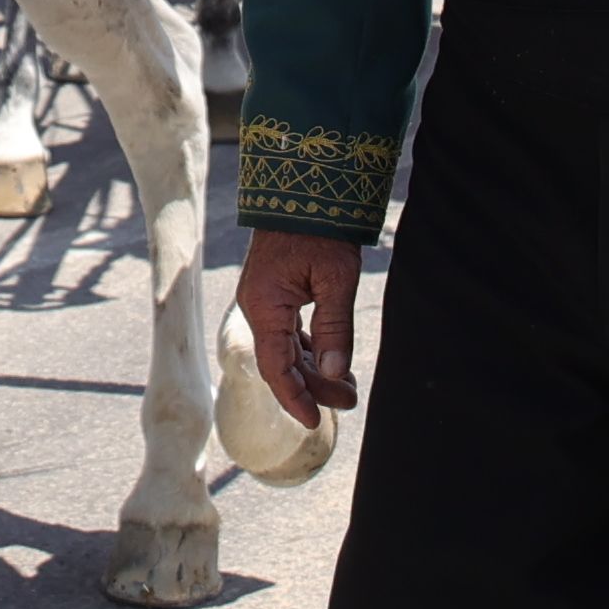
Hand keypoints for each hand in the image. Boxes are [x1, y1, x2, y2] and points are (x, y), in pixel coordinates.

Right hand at [236, 228, 366, 424]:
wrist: (303, 186)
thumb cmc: (320, 228)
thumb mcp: (336, 278)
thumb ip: (335, 328)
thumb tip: (335, 374)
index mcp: (265, 306)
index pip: (276, 367)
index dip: (295, 398)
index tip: (314, 422)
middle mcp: (258, 308)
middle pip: (282, 363)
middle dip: (314, 386)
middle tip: (351, 400)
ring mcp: (264, 301)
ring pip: (286, 350)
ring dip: (313, 370)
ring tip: (348, 387)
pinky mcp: (274, 294)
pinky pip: (288, 333)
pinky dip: (309, 351)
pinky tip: (331, 362)